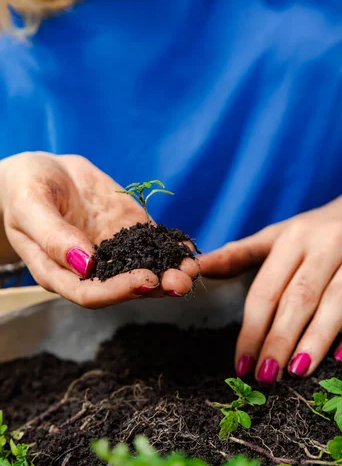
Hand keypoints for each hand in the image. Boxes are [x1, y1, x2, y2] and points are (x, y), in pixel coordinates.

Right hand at [0, 153, 197, 306]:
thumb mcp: (31, 207)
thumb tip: (84, 264)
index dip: (120, 291)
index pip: (91, 293)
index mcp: (60, 271)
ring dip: (169, 271)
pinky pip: (151, 243)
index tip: (147, 281)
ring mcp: (112, 249)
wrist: (42, 172)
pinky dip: (170, 247)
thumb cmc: (26, 190)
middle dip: (156, 287)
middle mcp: (91, 267)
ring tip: (192, 269)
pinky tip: (187, 247)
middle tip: (182, 281)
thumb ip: (53, 236)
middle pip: (124, 287)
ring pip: (144, 268)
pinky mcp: (127, 230)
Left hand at [200, 177, 341, 379]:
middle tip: (265, 376)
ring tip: (298, 371)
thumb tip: (197, 268)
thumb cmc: (321, 228)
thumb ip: (241, 253)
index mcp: (294, 236)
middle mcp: (328, 241)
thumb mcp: (281, 234)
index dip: (252, 328)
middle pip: (299, 297)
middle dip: (279, 340)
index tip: (240, 364)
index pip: (267, 288)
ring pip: (338, 300)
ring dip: (316, 339)